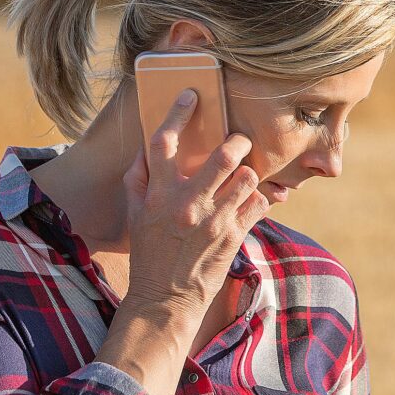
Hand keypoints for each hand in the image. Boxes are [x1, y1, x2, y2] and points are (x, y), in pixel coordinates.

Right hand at [120, 89, 268, 328]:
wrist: (164, 299)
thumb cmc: (149, 253)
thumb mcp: (134, 216)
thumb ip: (139, 180)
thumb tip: (147, 150)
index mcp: (158, 194)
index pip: (164, 143)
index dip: (178, 113)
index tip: (191, 95)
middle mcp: (187, 204)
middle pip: (224, 155)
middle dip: (238, 142)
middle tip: (239, 142)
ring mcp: (214, 220)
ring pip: (248, 177)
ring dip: (249, 174)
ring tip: (243, 179)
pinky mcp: (234, 236)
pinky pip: (259, 203)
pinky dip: (259, 199)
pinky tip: (250, 202)